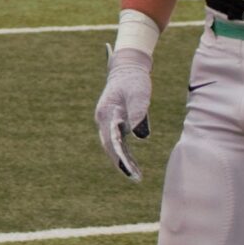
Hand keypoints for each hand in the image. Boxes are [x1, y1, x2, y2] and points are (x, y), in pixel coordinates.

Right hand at [94, 47, 152, 181]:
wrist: (128, 66)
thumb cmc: (135, 79)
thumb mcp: (139, 94)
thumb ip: (139, 113)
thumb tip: (140, 136)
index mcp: (106, 113)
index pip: (112, 140)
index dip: (120, 157)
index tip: (128, 169)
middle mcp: (103, 119)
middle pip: (110, 146)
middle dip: (122, 163)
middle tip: (135, 178)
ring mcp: (107, 121)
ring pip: (113, 145)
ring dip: (124, 160)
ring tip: (137, 176)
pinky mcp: (114, 121)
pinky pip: (118, 141)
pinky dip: (125, 152)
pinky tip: (133, 163)